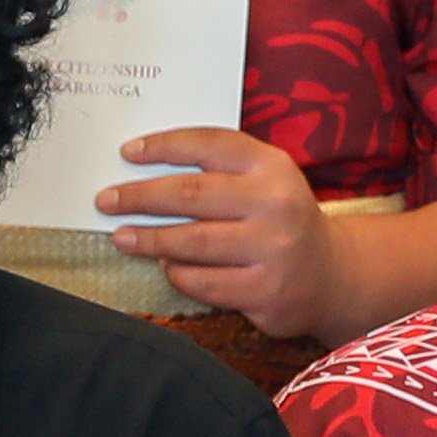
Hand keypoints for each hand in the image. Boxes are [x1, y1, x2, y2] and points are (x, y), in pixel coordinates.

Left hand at [102, 122, 344, 338]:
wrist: (331, 275)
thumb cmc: (280, 220)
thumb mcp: (265, 180)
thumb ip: (219, 170)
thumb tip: (145, 170)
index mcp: (272, 166)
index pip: (209, 144)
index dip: (164, 146)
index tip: (127, 153)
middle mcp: (275, 204)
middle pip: (191, 195)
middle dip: (140, 196)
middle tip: (106, 200)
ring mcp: (272, 250)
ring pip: (192, 243)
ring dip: (149, 239)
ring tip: (121, 237)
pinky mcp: (264, 291)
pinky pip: (203, 283)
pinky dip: (177, 274)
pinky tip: (167, 266)